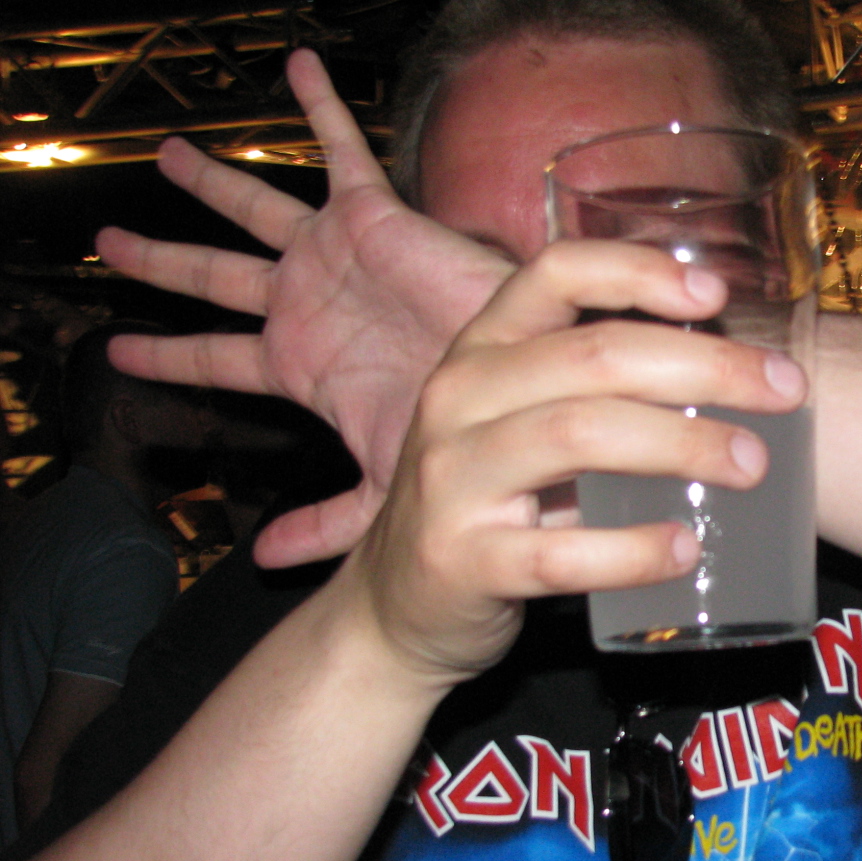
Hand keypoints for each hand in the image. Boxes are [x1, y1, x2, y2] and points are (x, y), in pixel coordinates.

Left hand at [96, 48, 513, 567]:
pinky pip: (338, 151)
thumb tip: (264, 561)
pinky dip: (317, 107)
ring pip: (253, 207)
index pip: (216, 356)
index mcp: (300, 362)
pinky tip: (296, 68)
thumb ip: (328, 520)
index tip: (121, 353)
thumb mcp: (381, 481)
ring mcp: (333, 256)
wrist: (520, 385)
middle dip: (162, 261)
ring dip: (211, 182)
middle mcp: (307, 303)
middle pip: (214, 277)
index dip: (168, 354)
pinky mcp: (372, 217)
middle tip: (112, 245)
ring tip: (169, 156)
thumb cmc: (460, 432)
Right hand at [342, 239, 805, 684]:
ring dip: (682, 445)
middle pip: (595, 355)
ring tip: (751, 465)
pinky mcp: (461, 561)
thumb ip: (594, 394)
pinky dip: (633, 549)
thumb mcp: (520, 425)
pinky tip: (686, 549)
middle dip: (706, 367)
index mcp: (481, 351)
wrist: (397, 611)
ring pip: (579, 434)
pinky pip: (561, 553)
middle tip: (784, 392)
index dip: (640, 272)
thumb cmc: (489, 506)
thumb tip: (731, 374)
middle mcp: (458, 399)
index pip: (555, 274)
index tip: (717, 293)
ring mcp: (452, 479)